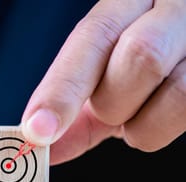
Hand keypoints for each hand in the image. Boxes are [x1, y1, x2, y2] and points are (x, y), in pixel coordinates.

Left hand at [20, 0, 185, 164]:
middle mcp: (174, 7)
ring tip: (137, 113)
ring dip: (141, 122)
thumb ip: (75, 105)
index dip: (62, 88)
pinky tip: (160, 113)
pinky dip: (162, 127)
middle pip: (140, 55)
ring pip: (177, 88)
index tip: (36, 131)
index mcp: (129, 1)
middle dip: (112, 102)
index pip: (94, 36)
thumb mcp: (105, 72)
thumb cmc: (143, 59)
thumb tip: (40, 141)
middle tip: (109, 112)